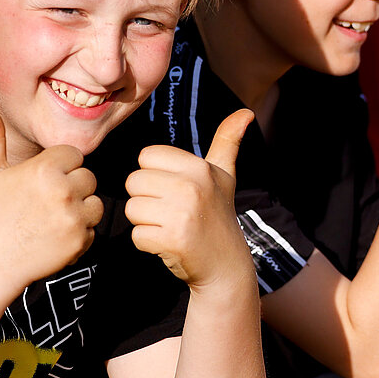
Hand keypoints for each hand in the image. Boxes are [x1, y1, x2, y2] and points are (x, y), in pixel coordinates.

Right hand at [0, 104, 101, 285]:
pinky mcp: (81, 241)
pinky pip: (93, 229)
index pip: (74, 155)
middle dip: (72, 187)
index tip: (43, 180)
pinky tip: (55, 235)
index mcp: (44, 169)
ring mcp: (74, 218)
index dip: (60, 166)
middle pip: (88, 177)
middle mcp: (63, 191)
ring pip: (95, 203)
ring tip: (53, 217)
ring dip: (80, 209)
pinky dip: (79, 233)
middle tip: (47, 201)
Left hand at [125, 110, 255, 289]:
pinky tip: (168, 244)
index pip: (146, 156)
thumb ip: (228, 141)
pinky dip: (147, 243)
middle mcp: (191, 187)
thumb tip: (246, 112)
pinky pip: (136, 235)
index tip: (173, 190)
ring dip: (145, 222)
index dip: (154, 175)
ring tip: (169, 226)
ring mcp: (181, 215)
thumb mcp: (225, 176)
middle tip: (170, 212)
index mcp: (199, 167)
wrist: (226, 265)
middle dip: (146, 199)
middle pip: (134, 182)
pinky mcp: (171, 241)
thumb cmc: (218, 215)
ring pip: (132, 208)